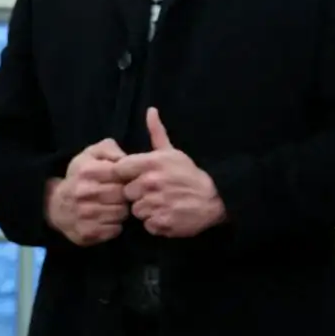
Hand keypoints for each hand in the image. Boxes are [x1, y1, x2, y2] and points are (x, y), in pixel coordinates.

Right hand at [44, 138, 128, 245]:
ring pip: (122, 214)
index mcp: (87, 171)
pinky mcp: (86, 233)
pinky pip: (115, 230)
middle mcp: (84, 193)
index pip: (123, 175)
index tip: (126, 180)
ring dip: (122, 211)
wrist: (55, 206)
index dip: (129, 178)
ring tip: (114, 206)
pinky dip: (115, 226)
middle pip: (124, 196)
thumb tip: (125, 158)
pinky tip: (108, 219)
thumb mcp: (91, 155)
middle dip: (126, 195)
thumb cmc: (81, 177)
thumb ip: (110, 149)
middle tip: (121, 195)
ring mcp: (84, 215)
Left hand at [113, 108, 225, 237]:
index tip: (138, 177)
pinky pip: (147, 225)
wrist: (215, 200)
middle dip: (138, 194)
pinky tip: (167, 214)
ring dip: (147, 209)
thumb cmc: (190, 175)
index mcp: (151, 163)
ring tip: (163, 204)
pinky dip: (156, 223)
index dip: (127, 175)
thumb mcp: (174, 152)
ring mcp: (155, 204)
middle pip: (126, 192)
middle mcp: (150, 183)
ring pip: (136, 211)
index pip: (119, 170)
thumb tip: (150, 110)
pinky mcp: (160, 223)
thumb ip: (157, 133)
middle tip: (156, 192)